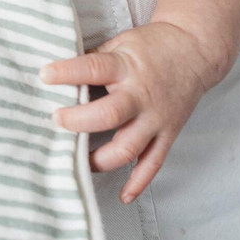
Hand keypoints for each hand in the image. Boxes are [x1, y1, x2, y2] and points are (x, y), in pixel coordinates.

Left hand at [40, 21, 216, 203]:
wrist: (196, 50)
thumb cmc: (153, 46)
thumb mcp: (121, 43)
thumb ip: (94, 59)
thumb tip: (58, 74)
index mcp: (127, 67)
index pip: (93, 69)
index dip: (67, 73)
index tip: (44, 76)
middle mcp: (141, 96)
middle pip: (109, 115)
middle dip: (78, 121)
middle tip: (57, 120)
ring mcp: (156, 119)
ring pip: (127, 147)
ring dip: (99, 159)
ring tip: (77, 159)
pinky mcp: (168, 134)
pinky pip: (153, 164)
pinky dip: (138, 182)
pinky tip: (123, 195)